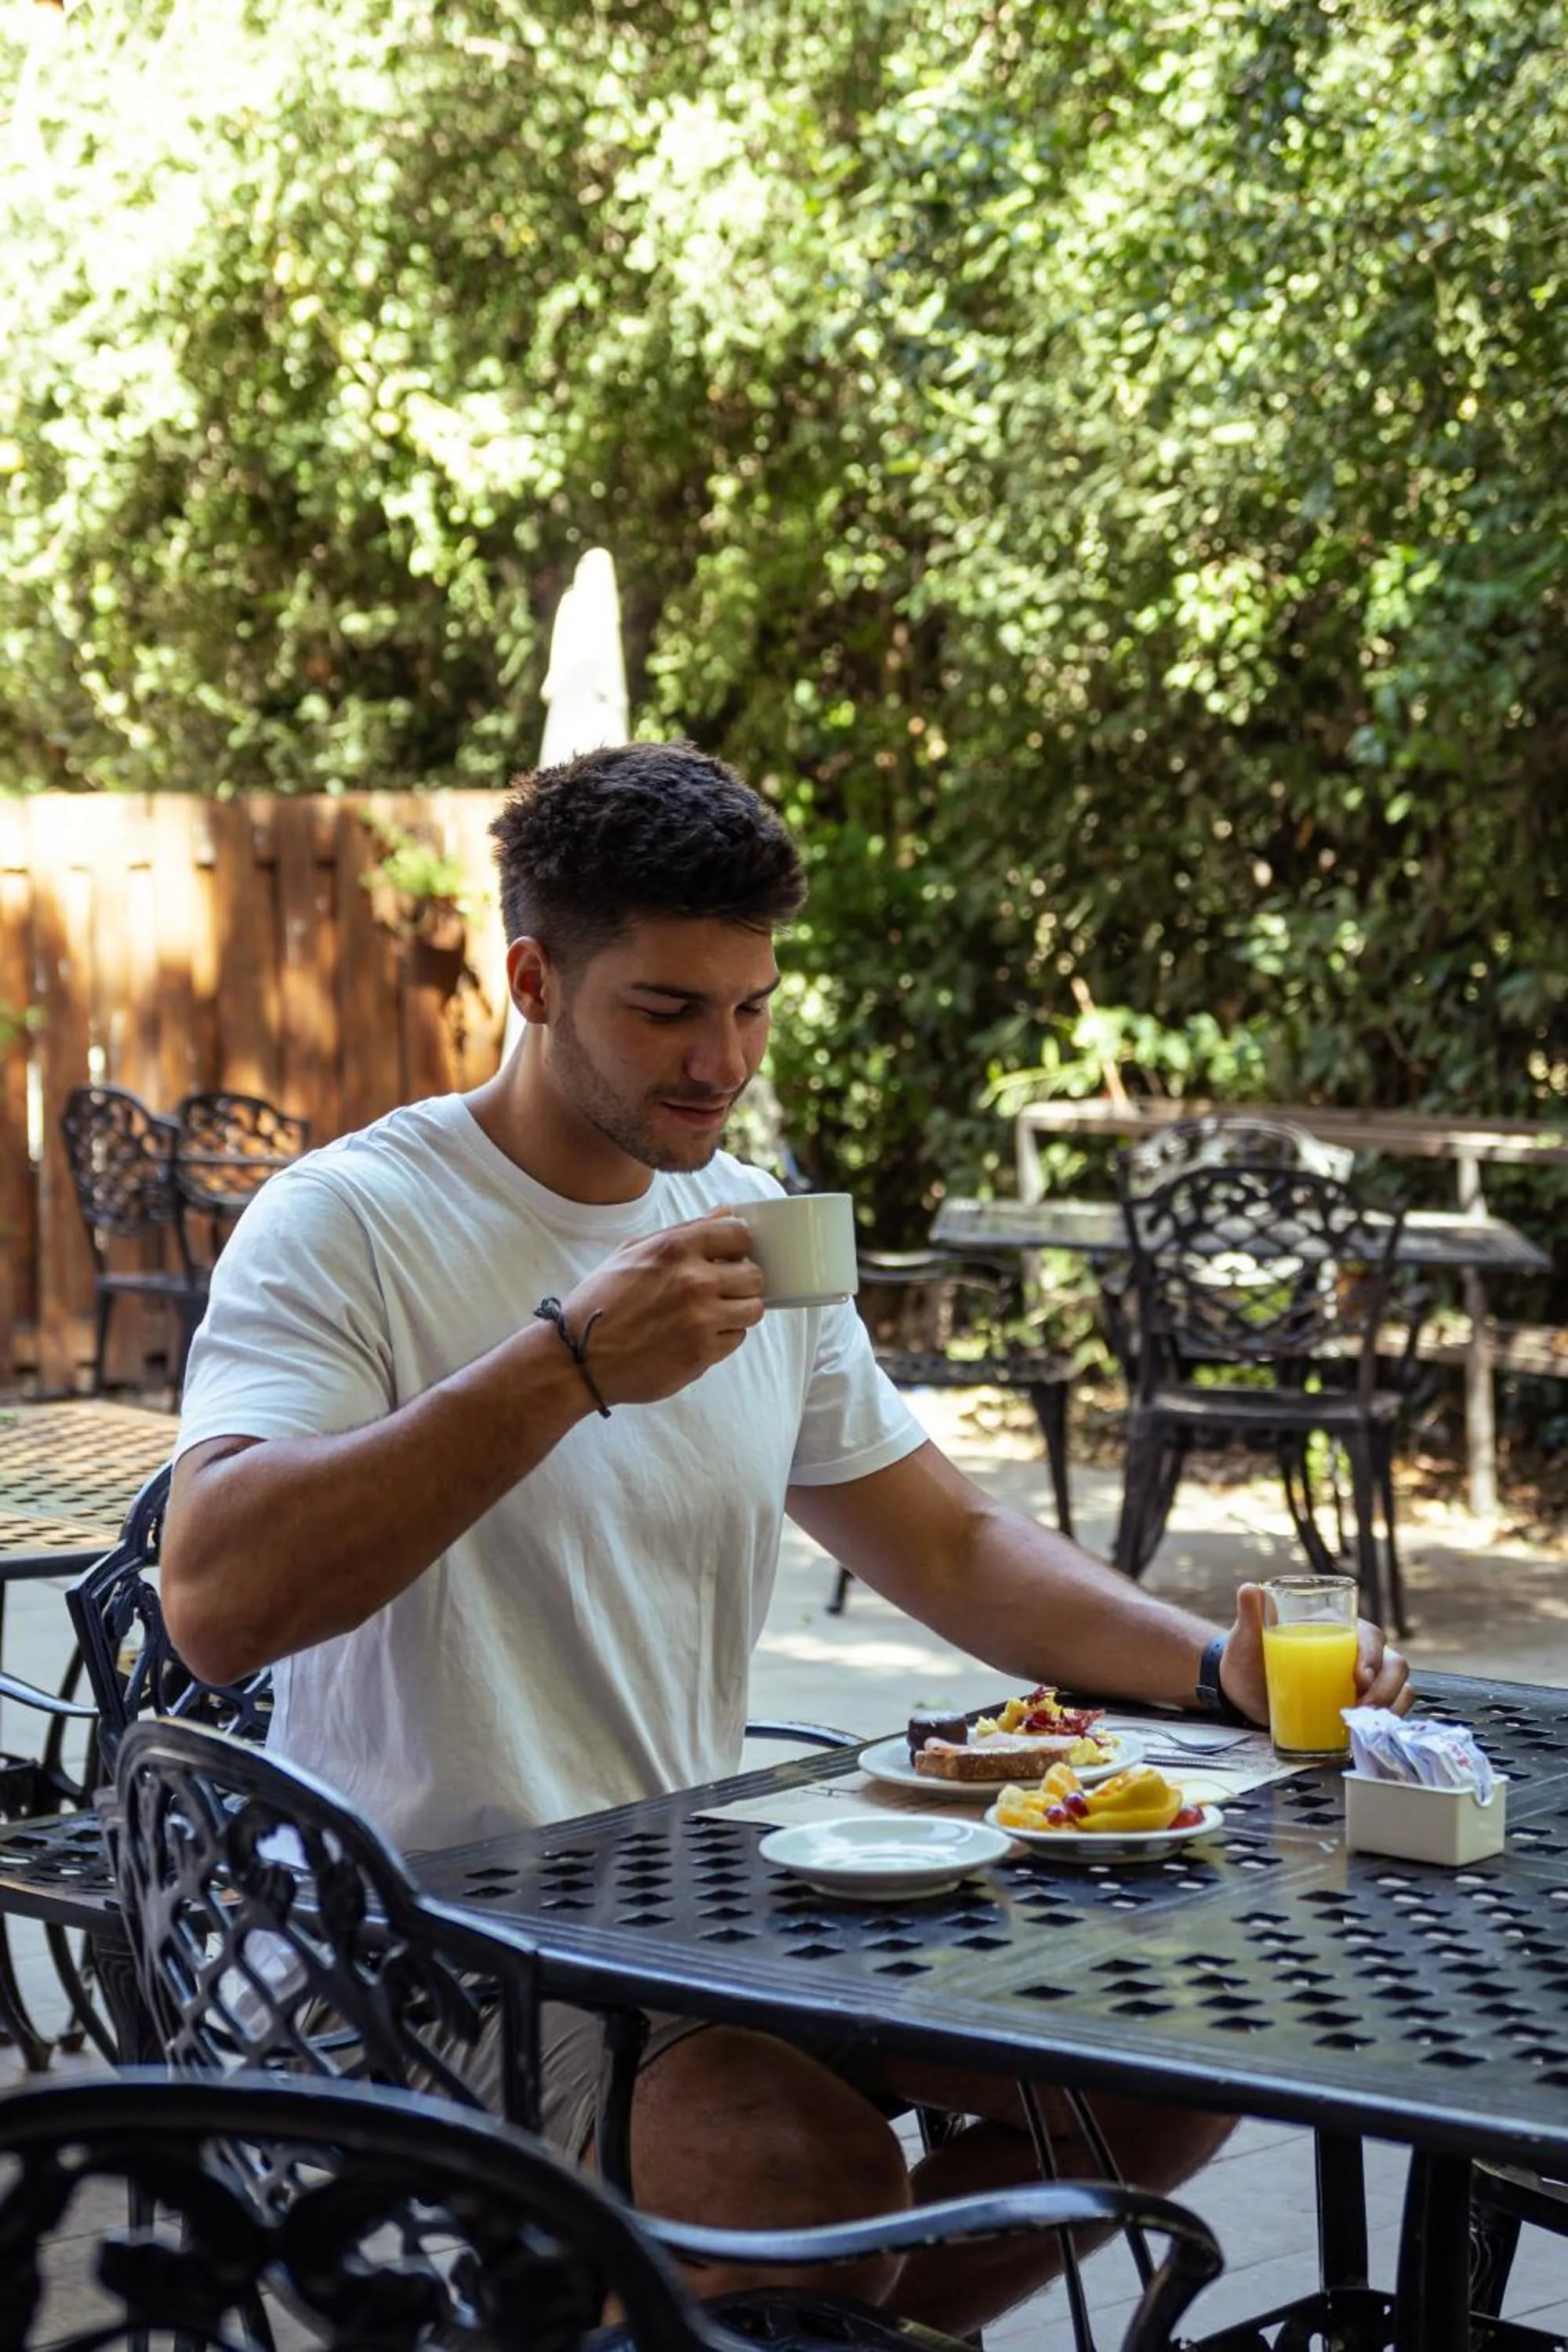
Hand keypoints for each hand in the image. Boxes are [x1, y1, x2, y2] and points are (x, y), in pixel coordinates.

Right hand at [557, 1214, 763, 1405]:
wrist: (579, 1358)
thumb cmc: (601, 1302)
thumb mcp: (632, 1252)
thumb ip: (684, 1231)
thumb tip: (725, 1212)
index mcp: (674, 1248)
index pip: (739, 1233)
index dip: (738, 1244)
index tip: (729, 1254)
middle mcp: (693, 1282)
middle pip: (753, 1274)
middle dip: (740, 1280)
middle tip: (720, 1288)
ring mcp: (700, 1320)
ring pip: (753, 1309)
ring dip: (737, 1310)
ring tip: (712, 1312)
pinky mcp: (701, 1354)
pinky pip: (736, 1339)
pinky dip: (723, 1336)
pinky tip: (699, 1334)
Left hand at [1220, 1581, 1413, 1723]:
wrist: (1242, 1694)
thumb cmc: (1249, 1660)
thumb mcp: (1247, 1639)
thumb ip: (1250, 1615)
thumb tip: (1249, 1589)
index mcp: (1336, 1629)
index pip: (1369, 1635)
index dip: (1372, 1654)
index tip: (1359, 1677)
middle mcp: (1356, 1652)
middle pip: (1392, 1662)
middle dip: (1386, 1686)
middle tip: (1361, 1707)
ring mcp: (1362, 1680)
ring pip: (1399, 1685)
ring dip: (1391, 1704)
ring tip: (1364, 1721)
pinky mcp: (1360, 1704)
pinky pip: (1392, 1707)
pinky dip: (1390, 1717)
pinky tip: (1373, 1730)